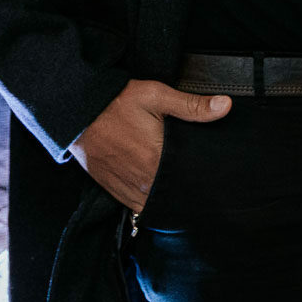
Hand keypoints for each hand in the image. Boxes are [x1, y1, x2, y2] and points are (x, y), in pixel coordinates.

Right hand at [67, 80, 231, 212]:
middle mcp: (142, 179)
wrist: (75, 112)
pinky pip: (135, 205)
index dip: (200, 179)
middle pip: (173, 194)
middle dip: (183, 188)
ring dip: (165, 198)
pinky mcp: (111, 188)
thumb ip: (192, 106)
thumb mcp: (155, 95)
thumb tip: (225, 106)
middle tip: (195, 181)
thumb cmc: (116, 102)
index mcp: (156, 157)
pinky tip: (155, 192)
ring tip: (177, 188)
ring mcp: (125, 187)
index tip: (209, 178)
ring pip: (154, 204)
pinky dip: (146, 202)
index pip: (188, 179)